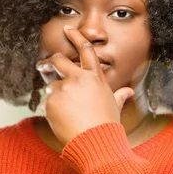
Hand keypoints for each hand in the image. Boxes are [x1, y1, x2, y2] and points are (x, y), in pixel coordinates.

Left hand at [35, 26, 134, 145]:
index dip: (76, 37)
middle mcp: (79, 79)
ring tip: (67, 113)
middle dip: (51, 62)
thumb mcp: (114, 108)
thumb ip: (118, 97)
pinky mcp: (51, 101)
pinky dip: (51, 110)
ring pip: (51, 86)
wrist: (95, 143)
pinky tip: (62, 120)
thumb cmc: (106, 127)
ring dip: (54, 96)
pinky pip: (46, 102)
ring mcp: (63, 89)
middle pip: (58, 60)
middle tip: (45, 65)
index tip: (68, 30)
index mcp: (95, 78)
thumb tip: (127, 92)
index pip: (86, 51)